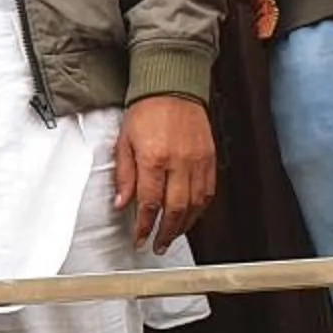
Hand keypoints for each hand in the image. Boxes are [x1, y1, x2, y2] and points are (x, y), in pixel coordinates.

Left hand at [114, 94, 216, 251]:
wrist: (173, 87)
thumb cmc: (146, 111)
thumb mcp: (124, 141)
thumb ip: (125, 175)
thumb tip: (122, 203)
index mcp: (154, 157)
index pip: (150, 202)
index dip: (144, 225)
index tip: (139, 238)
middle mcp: (179, 162)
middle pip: (175, 209)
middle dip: (165, 232)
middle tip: (157, 245)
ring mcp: (198, 161)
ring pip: (195, 204)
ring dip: (183, 226)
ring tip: (172, 236)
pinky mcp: (210, 159)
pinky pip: (208, 192)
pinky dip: (199, 210)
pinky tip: (190, 217)